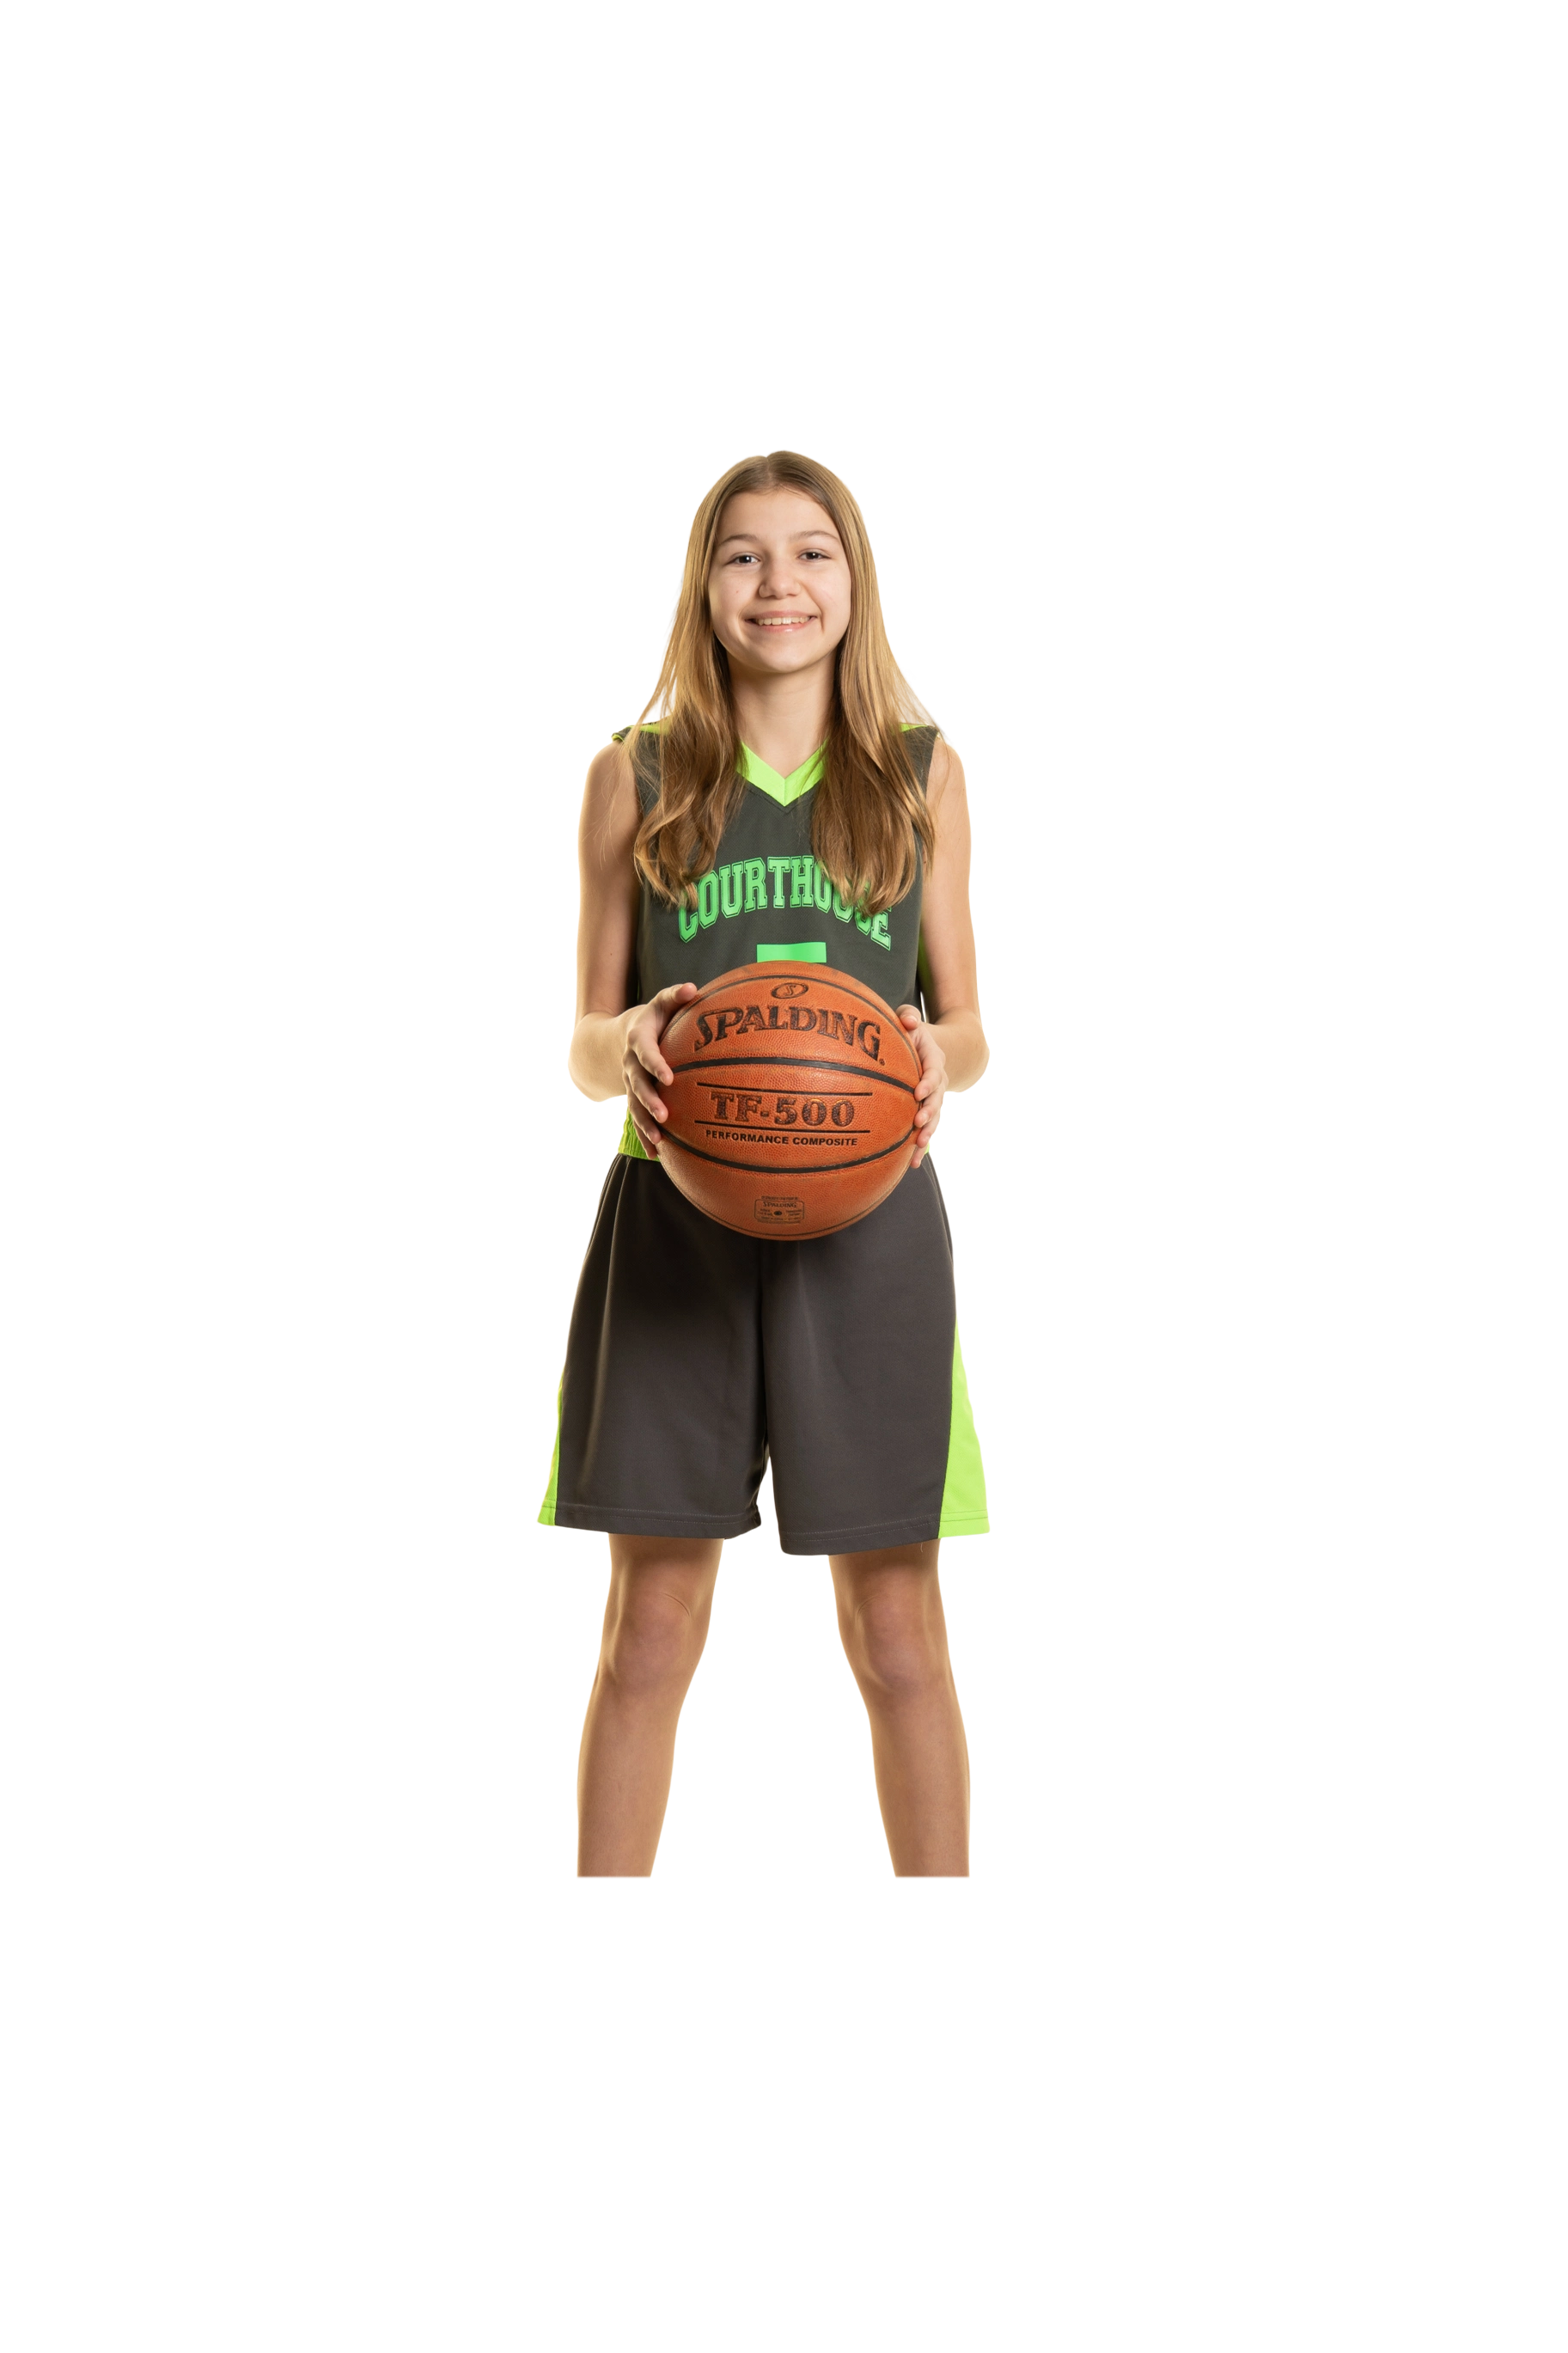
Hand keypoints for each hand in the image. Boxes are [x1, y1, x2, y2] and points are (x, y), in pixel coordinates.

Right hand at [621, 982, 698, 1156]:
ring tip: (659, 1140)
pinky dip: (645, 1136)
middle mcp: (630, 1064)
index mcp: (638, 1040)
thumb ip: (675, 996)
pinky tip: (656, 1155)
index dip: (655, 1065)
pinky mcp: (633, 1098)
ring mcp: (630, 1084)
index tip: (668, 1078)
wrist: (621, 1037)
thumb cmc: (653, 1019)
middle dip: (649, 1101)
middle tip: (664, 1115)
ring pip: (634, 1106)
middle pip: (637, 1085)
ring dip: (645, 1124)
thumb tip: (692, 988)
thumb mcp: (661, 1004)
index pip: (645, 1053)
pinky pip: (637, 1119)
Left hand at [898, 1005, 946, 1168]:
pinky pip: (926, 1130)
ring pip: (934, 1118)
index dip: (927, 1082)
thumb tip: (907, 1021)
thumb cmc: (911, 1034)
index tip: (918, 1093)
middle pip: (937, 1099)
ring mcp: (934, 1098)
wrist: (931, 1049)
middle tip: (918, 1122)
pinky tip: (912, 1163)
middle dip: (929, 1112)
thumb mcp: (910, 1020)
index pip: (932, 1071)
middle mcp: (937, 1081)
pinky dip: (920, 1147)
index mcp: (933, 1059)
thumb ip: (907, 1016)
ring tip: (918, 1146)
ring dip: (928, 1133)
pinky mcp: (927, 1112)